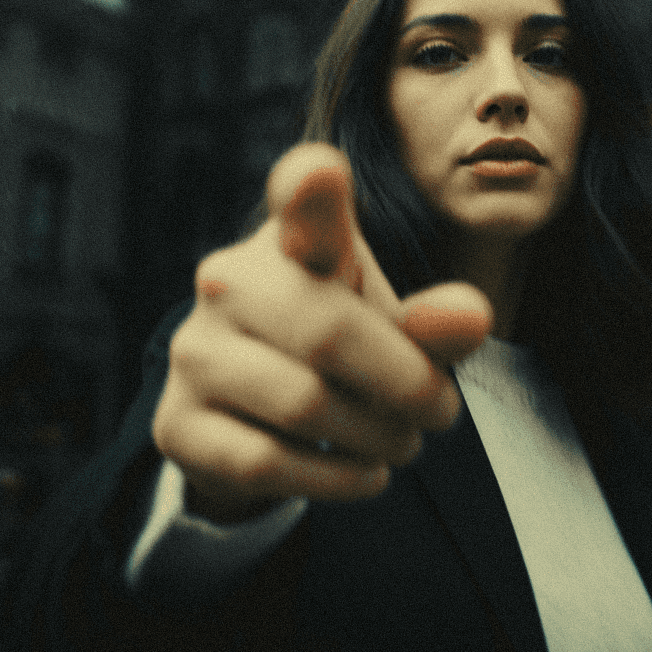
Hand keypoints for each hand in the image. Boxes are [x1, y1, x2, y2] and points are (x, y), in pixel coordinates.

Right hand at [152, 143, 491, 522]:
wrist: (251, 411)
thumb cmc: (339, 343)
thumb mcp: (390, 323)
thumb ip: (433, 321)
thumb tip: (475, 318)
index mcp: (291, 236)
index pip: (299, 199)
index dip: (308, 185)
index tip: (319, 172)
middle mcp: (228, 279)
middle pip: (330, 332)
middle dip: (405, 385)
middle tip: (441, 413)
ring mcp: (193, 349)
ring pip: (303, 405)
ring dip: (377, 439)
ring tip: (404, 443)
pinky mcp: (176, 422)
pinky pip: (266, 462)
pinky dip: (335, 479)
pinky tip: (366, 475)